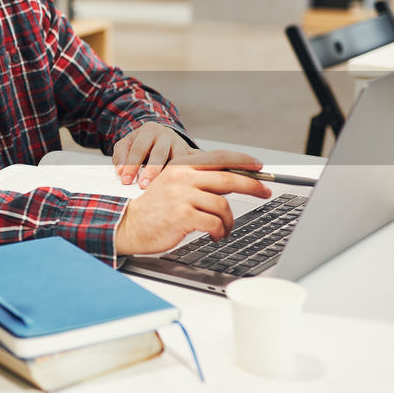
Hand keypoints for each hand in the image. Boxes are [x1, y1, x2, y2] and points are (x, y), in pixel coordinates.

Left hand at [112, 122, 193, 187]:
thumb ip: (120, 155)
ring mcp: (181, 144)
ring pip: (178, 159)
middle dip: (151, 171)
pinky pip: (194, 162)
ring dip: (171, 173)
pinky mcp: (191, 153)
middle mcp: (167, 134)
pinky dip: (191, 171)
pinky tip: (184, 184)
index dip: (131, 165)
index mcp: (149, 130)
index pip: (139, 148)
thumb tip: (120, 171)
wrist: (161, 136)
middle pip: (159, 153)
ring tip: (163, 187)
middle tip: (143, 186)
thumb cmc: (141, 143)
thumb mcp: (127, 143)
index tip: (126, 181)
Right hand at [114, 150, 272, 255]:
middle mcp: (182, 178)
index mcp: (181, 166)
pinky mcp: (182, 217)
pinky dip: (220, 231)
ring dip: (229, 220)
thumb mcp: (174, 185)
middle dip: (253, 186)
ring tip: (224, 228)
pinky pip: (214, 223)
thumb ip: (200, 180)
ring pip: (223, 206)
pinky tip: (215, 235)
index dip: (242, 160)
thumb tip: (233, 180)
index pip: (219, 158)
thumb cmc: (155, 208)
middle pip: (228, 178)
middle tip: (265, 193)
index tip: (259, 166)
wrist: (129, 224)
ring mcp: (182, 197)